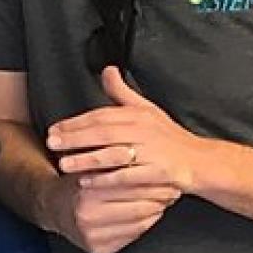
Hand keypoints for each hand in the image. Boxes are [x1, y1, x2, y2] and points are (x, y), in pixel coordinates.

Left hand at [42, 67, 192, 252]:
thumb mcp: (146, 110)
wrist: (200, 161)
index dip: (75, 123)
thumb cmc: (168, 136)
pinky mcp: (159, 173)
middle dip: (74, 138)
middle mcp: (145, 130)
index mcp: (139, 114)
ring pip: (113, 154)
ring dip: (86, 159)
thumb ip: (122, 92)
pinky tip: (86, 182)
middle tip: (51, 144)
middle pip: (103, 133)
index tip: (53, 130)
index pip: (101, 116)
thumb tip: (106, 70)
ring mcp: (153, 152)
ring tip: (63, 164)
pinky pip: (127, 177)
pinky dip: (105, 180)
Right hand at [42, 171, 171, 252]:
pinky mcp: (98, 249)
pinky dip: (145, 223)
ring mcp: (92, 235)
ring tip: (165, 198)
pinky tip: (151, 212)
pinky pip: (132, 235)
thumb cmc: (75, 183)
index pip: (129, 187)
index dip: (151, 179)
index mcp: (85, 193)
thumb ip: (108, 161)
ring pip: (139, 222)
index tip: (164, 173)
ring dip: (156, 210)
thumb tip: (140, 153)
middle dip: (158, 196)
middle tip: (172, 187)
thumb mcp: (87, 166)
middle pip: (138, 207)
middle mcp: (87, 217)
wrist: (52, 207)